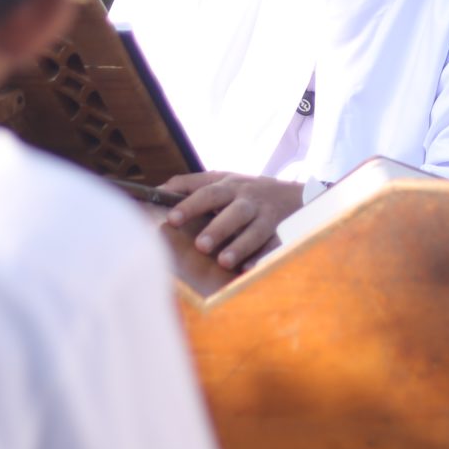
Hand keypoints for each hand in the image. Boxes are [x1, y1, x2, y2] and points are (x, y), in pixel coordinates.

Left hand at [159, 171, 305, 269]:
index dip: (190, 205)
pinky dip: (263, 257)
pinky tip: (249, 269)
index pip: (208, 194)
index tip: (172, 220)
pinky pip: (274, 246)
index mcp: (229, 187)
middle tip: (201, 246)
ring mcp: (266, 217)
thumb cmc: (243, 190)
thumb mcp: (219, 179)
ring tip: (223, 262)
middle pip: (235, 212)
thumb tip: (155, 191)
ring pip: (256, 231)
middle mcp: (248, 201)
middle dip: (218, 228)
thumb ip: (187, 184)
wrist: (293, 194)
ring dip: (240, 246)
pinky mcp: (280, 233)